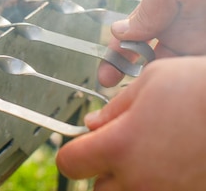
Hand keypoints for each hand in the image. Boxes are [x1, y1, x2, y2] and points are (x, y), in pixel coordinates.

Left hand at [57, 56, 205, 190]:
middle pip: (99, 188)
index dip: (73, 152)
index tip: (81, 145)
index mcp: (119, 146)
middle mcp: (139, 179)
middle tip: (122, 149)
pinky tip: (174, 165)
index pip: (70, 163)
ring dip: (130, 182)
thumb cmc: (202, 89)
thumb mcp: (150, 82)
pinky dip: (161, 185)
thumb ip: (115, 108)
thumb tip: (94, 124)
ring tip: (150, 157)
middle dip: (103, 170)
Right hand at [99, 0, 205, 86]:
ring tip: (147, 95)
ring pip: (172, 73)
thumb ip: (145, 10)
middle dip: (133, 79)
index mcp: (161, 14)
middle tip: (123, 94)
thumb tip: (118, 33)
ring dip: (158, 84)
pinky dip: (185, 83)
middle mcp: (179, 33)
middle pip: (149, 63)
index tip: (104, 78)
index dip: (115, 58)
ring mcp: (197, 46)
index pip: (131, 41)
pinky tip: (175, 89)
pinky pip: (195, 74)